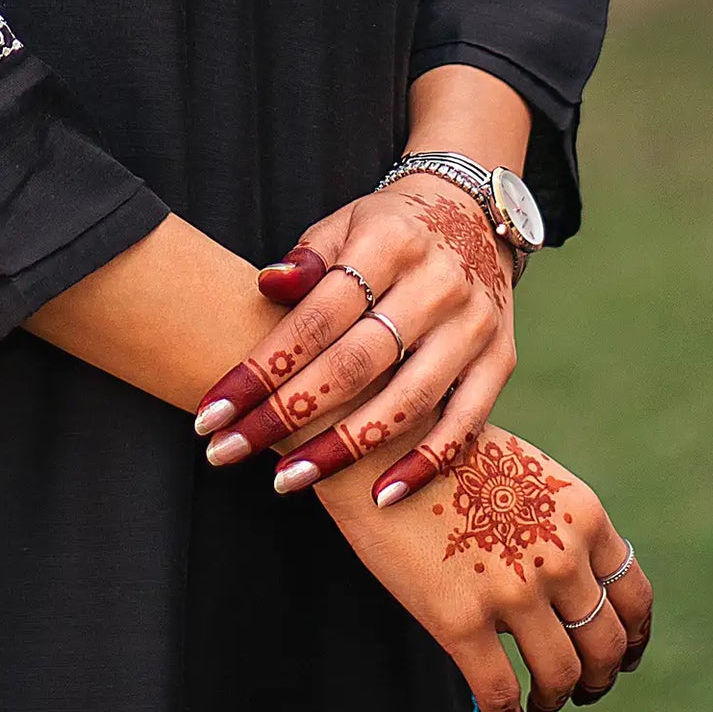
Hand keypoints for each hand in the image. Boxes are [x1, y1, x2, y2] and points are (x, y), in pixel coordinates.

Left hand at [192, 174, 517, 490]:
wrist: (475, 214)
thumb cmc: (389, 230)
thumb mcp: (344, 223)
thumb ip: (308, 258)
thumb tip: (267, 286)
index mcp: (390, 243)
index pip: (315, 318)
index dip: (261, 368)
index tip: (211, 413)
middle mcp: (437, 284)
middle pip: (354, 364)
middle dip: (285, 415)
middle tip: (228, 453)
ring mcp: (473, 325)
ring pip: (405, 402)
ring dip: (343, 449)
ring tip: (288, 480)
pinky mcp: (500, 360)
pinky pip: (465, 424)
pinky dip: (424, 463)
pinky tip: (380, 497)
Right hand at [322, 426, 653, 711]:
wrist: (375, 441)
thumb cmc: (444, 450)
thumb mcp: (525, 471)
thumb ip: (557, 524)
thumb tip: (573, 584)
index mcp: (582, 515)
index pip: (634, 596)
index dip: (632, 638)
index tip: (623, 657)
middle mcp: (560, 556)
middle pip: (605, 646)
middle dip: (598, 679)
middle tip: (582, 691)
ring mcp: (512, 590)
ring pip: (561, 676)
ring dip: (556, 699)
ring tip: (541, 703)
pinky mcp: (459, 620)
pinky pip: (501, 696)